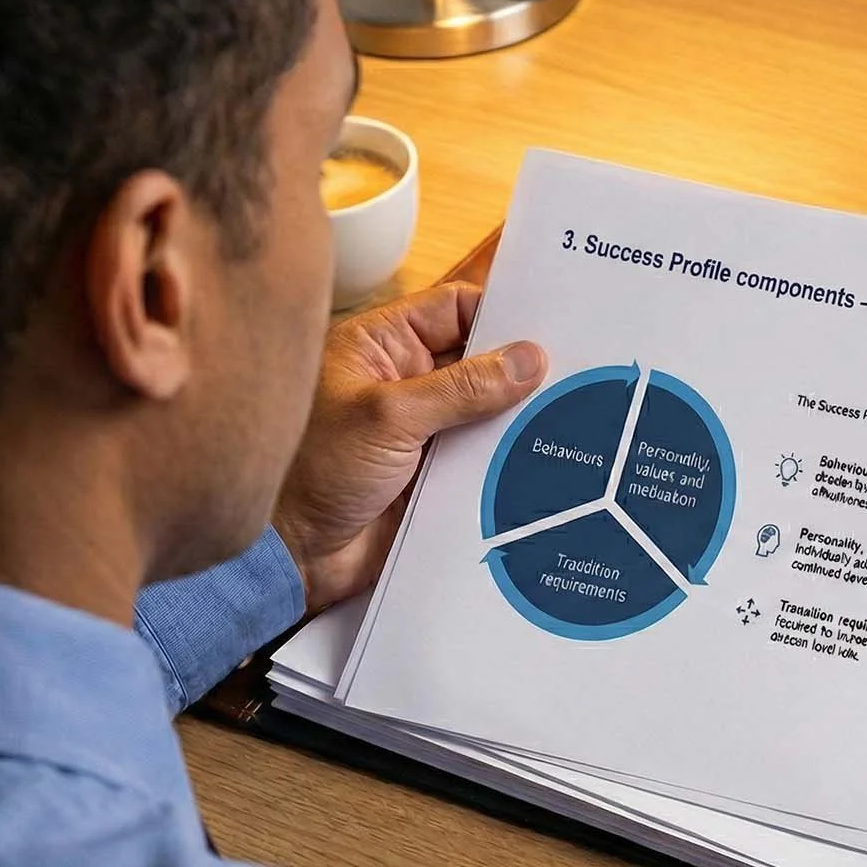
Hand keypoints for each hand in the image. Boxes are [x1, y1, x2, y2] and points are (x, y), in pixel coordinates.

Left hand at [275, 283, 546, 612]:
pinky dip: (508, 459)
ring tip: (575, 414)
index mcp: (380, 346)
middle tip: (574, 371)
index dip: (499, 314)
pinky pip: (481, 457)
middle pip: (477, 360)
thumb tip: (527, 359)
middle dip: (519, 369)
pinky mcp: (432, 475)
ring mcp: (420, 430)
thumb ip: (463, 388)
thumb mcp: (390, 418)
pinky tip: (547, 458)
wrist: (291, 557)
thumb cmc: (313, 473)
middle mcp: (403, 381)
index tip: (549, 327)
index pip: (453, 308)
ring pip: (486, 412)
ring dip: (518, 418)